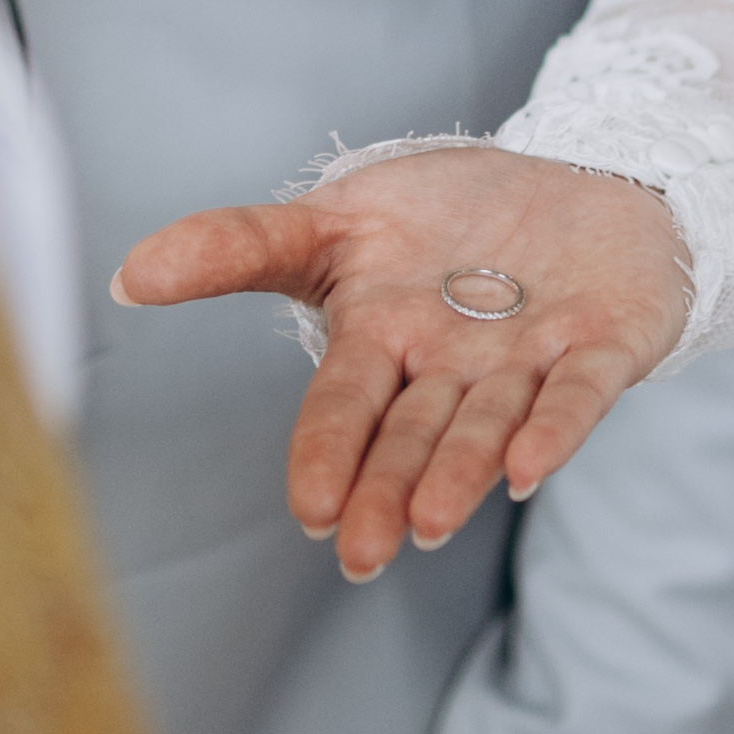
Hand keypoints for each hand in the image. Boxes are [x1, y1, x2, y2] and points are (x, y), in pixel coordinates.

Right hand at [111, 147, 691, 577]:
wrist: (574, 181)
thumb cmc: (447, 214)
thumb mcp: (336, 218)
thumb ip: (238, 246)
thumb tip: (129, 275)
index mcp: (383, 342)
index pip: (345, 405)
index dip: (327, 452)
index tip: (308, 507)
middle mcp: (452, 369)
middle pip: (414, 434)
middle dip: (388, 491)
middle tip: (364, 553)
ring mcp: (530, 363)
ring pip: (488, 425)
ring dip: (460, 472)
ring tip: (434, 523)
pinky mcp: (604, 346)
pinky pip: (579, 394)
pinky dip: (555, 429)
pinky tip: (528, 468)